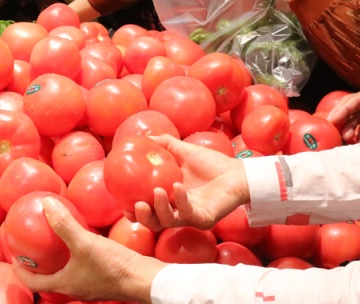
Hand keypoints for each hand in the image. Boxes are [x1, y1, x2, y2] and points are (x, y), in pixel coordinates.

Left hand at [12, 197, 164, 303]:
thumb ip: (64, 224)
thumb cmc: (112, 266)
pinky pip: (84, 266)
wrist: (145, 279)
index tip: (15, 254)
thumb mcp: (84, 243)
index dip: (20, 270)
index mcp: (64, 284)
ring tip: (57, 238)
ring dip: (59, 258)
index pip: (33, 283)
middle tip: (34, 242)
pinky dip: (78, 254)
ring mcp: (91, 283)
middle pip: (50, 278)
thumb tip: (45, 203)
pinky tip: (85, 237)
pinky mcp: (105, 276)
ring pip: (68, 272)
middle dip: (40, 263)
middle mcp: (75, 287)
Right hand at [131, 135, 248, 231]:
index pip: (147, 209)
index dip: (133, 210)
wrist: (237, 172)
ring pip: (168, 221)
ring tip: (156, 191)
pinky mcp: (203, 218)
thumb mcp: (183, 150)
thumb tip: (141, 137)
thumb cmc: (211, 163)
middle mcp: (177, 210)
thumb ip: (163, 144)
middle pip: (154, 222)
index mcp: (169, 197)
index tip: (123, 202)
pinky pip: (188, 213)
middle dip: (142, 217)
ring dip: (159, 208)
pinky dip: (181, 200)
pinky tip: (178, 186)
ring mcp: (190, 216)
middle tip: (135, 206)